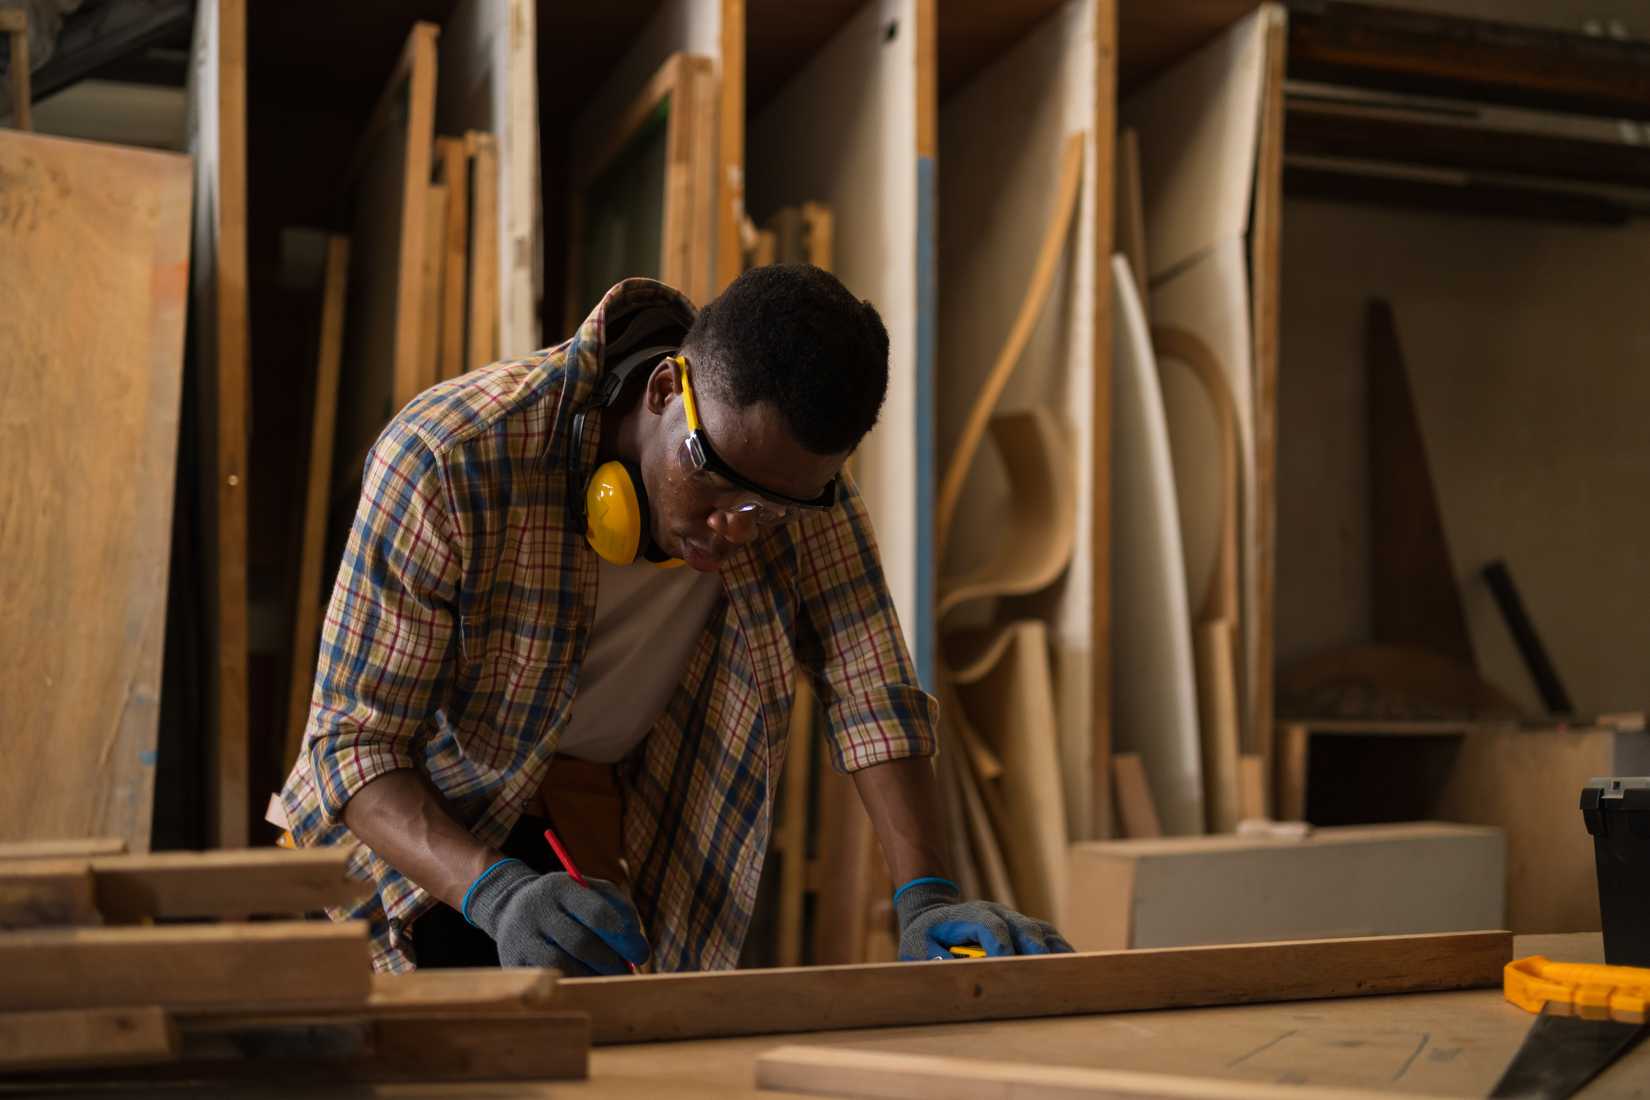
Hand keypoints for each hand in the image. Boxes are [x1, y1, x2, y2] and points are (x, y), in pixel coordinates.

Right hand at [463, 858, 649, 973]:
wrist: (511, 909)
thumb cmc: (563, 903)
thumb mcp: (587, 890)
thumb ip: (617, 905)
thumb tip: (634, 935)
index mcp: (559, 887)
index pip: (597, 913)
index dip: (623, 937)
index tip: (640, 953)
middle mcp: (537, 910)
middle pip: (582, 943)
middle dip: (611, 962)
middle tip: (627, 972)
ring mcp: (521, 937)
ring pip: (564, 966)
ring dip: (593, 977)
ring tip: (608, 978)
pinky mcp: (513, 962)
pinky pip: (548, 980)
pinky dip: (574, 985)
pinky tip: (586, 984)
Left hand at [892, 876, 1073, 960]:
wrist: (933, 913)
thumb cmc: (925, 935)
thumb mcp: (917, 946)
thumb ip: (932, 959)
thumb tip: (951, 973)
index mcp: (970, 915)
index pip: (991, 926)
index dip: (1001, 945)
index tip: (1009, 965)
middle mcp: (996, 912)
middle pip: (1022, 927)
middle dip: (1034, 949)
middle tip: (1045, 973)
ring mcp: (1012, 918)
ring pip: (1039, 929)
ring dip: (1054, 950)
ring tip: (1068, 971)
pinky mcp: (1022, 927)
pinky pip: (1046, 935)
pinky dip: (1059, 949)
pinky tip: (1071, 966)